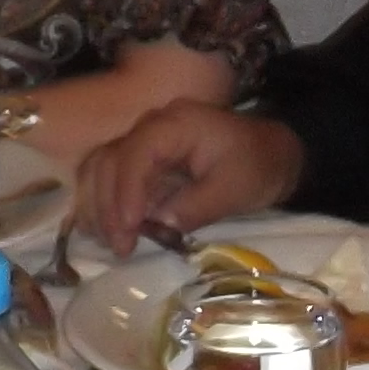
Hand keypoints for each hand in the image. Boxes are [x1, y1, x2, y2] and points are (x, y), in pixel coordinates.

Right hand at [68, 103, 302, 252]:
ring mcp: (143, 141)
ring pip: (101, 167)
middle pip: (109, 159)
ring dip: (99, 206)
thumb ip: (197, 206)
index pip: (137, 153)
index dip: (127, 191)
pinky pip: (110, 177)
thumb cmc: (256, 166)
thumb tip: (159, 224)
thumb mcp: (235, 189)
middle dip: (108, 206)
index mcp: (177, 123)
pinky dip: (104, 204)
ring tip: (112, 243)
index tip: (129, 228)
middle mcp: (151, 126)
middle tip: (120, 246)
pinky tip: (108, 232)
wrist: (269, 154)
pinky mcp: (142, 160)